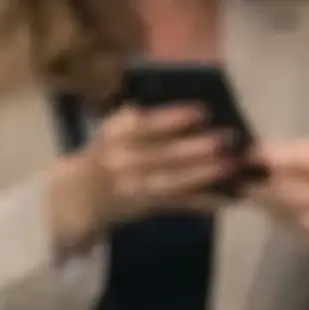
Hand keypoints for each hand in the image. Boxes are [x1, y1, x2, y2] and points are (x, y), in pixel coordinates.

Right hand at [61, 104, 241, 243]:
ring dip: (205, 175)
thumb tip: (185, 102)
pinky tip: (225, 198)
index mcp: (115, 134)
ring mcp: (131, 186)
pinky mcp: (142, 207)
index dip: (174, 118)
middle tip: (229, 138)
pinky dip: (201, 201)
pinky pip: (176, 204)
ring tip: (232, 166)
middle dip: (198, 147)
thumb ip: (140, 118)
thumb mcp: (114, 131)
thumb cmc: (106, 155)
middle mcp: (120, 160)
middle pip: (164, 154)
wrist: (76, 197)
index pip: (145, 123)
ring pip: (172, 181)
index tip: (203, 111)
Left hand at [252, 139, 308, 266]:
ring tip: (259, 189)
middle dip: (257, 181)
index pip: (289, 159)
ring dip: (266, 200)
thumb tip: (268, 152)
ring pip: (280, 212)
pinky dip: (284, 217)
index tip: (247, 152)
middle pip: (278, 189)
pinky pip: (293, 228)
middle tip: (243, 174)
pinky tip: (287, 209)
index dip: (262, 156)